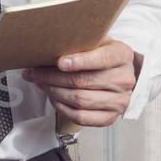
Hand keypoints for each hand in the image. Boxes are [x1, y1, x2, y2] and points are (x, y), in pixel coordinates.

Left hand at [22, 38, 139, 126]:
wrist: (118, 76)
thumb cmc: (101, 55)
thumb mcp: (97, 42)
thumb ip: (80, 42)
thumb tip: (50, 45)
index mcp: (122, 56)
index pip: (102, 59)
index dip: (80, 61)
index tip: (59, 62)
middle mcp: (124, 80)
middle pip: (84, 81)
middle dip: (54, 77)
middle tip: (35, 73)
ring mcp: (119, 101)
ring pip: (80, 100)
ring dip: (54, 92)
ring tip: (40, 83)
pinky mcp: (110, 117)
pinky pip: (81, 117)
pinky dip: (62, 108)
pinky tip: (53, 97)